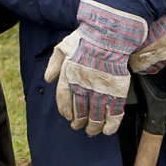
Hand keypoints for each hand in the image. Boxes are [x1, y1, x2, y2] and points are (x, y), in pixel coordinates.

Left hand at [43, 0, 146, 135]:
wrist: (109, 34)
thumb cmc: (85, 39)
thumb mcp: (62, 47)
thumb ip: (53, 64)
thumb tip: (48, 80)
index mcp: (69, 76)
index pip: (63, 101)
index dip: (65, 111)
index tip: (67, 117)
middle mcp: (83, 85)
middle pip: (79, 112)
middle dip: (78, 122)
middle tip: (78, 126)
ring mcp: (101, 89)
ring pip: (95, 116)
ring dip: (93, 126)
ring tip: (91, 131)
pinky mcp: (117, 90)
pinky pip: (114, 112)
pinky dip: (111, 124)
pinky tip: (107, 131)